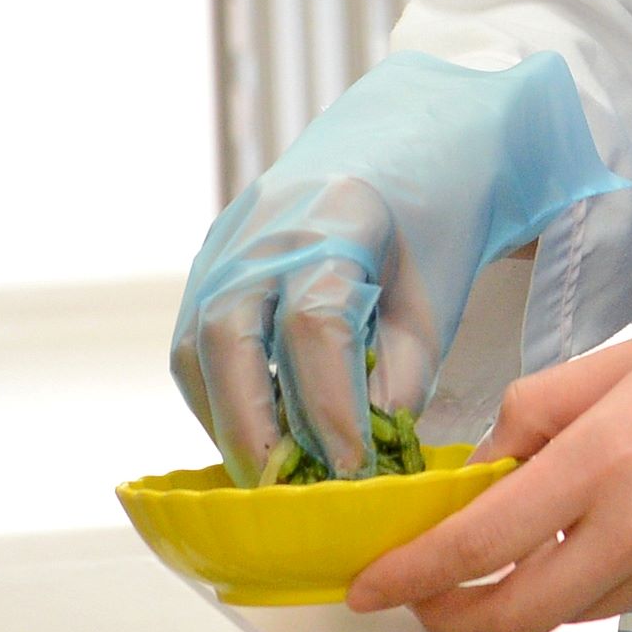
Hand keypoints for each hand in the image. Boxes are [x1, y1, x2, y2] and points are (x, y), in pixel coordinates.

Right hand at [165, 54, 626, 480]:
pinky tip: (256, 435)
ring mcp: (226, 242)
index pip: (313, 325)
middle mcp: (263, 226)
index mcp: (335, 217)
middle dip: (252, 428)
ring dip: (226, 420)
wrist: (405, 138)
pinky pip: (195, 342)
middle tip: (285, 493)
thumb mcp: (436, 293)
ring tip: (269, 478)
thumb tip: (362, 450)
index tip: (351, 470)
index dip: (328, 407)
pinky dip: (219, 397)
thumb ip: (401, 373)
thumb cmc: (431, 218)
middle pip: (228, 338)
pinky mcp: (210, 262)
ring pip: (196, 346)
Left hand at [344, 306, 631, 631]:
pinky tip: (625, 525)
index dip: (412, 575)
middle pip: (515, 611)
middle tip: (422, 603)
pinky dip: (602, 574)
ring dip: (528, 594)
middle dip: (454, 617)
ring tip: (515, 553)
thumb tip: (488, 461)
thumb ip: (548, 410)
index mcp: (607, 457)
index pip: (480, 541)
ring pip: (574, 607)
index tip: (368, 591)